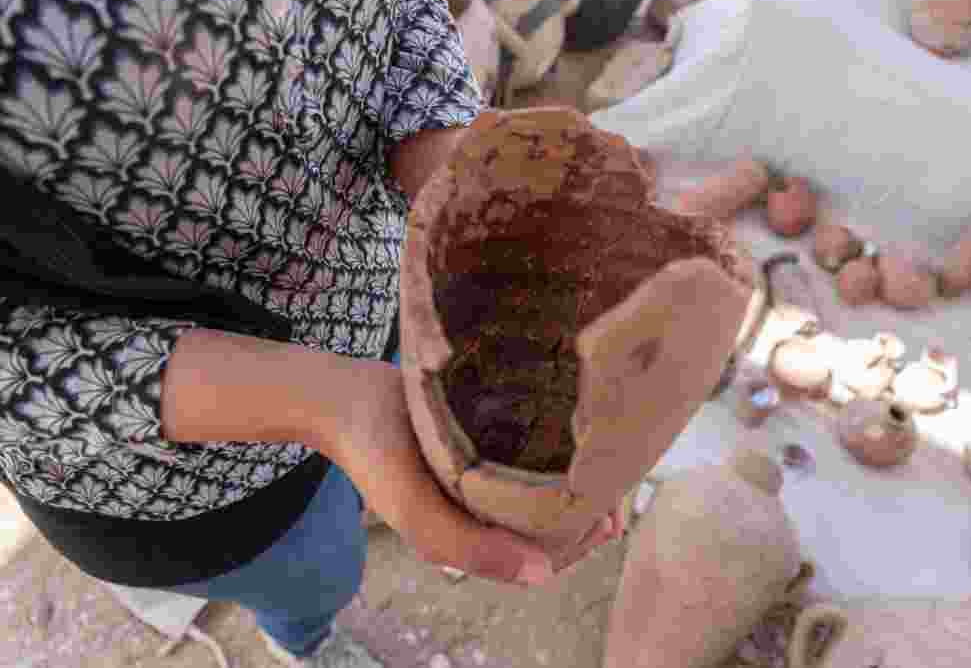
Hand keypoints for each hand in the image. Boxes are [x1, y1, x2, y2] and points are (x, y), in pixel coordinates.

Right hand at [324, 365, 624, 585]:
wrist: (344, 396)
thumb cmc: (377, 454)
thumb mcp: (417, 512)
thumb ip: (470, 549)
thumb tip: (541, 575)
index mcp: (467, 538)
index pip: (536, 557)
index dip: (578, 546)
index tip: (613, 518)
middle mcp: (478, 512)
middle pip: (544, 526)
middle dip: (585, 516)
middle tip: (624, 489)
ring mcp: (478, 477)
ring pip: (539, 493)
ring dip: (574, 485)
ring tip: (609, 464)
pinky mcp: (479, 442)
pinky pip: (525, 456)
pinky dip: (553, 455)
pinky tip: (575, 435)